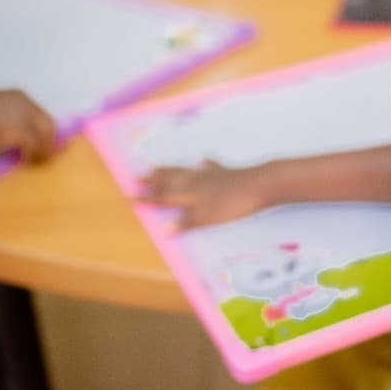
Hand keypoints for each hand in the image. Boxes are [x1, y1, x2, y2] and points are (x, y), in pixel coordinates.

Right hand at [140, 160, 268, 228]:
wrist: (259, 185)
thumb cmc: (231, 205)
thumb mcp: (206, 218)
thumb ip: (186, 223)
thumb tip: (163, 229)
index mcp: (189, 193)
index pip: (164, 197)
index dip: (148, 198)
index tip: (132, 196)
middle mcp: (196, 181)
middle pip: (171, 179)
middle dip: (154, 179)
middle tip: (139, 175)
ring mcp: (211, 175)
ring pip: (186, 171)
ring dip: (171, 169)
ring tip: (158, 166)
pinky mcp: (226, 172)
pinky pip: (211, 167)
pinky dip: (204, 164)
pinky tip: (202, 160)